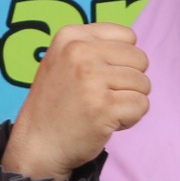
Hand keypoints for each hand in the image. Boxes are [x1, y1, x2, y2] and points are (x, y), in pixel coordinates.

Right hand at [2, 22, 149, 180]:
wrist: (36, 144)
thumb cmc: (55, 104)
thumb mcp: (62, 60)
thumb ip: (94, 48)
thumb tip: (135, 49)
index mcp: (71, 36)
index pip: (128, 36)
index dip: (123, 60)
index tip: (101, 76)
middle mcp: (80, 52)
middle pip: (140, 59)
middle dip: (130, 81)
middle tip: (103, 97)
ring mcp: (92, 79)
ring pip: (144, 84)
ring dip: (129, 101)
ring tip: (102, 110)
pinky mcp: (104, 106)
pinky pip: (142, 105)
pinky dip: (130, 119)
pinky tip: (106, 123)